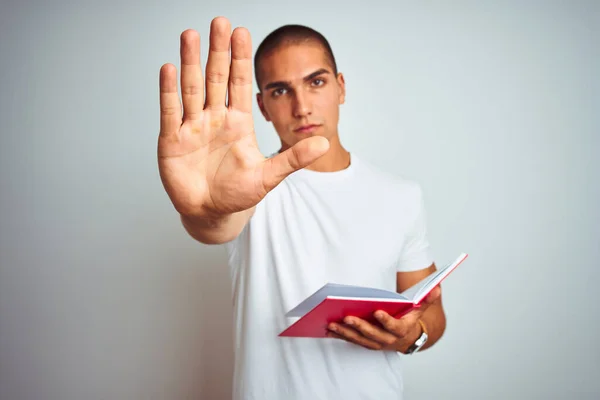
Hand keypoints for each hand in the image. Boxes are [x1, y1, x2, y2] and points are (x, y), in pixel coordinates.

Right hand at [158, 17, 328, 218]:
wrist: (211, 213)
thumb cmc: (238, 193)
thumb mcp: (269, 176)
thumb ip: (294, 158)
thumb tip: (325, 144)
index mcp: (238, 122)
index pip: (239, 84)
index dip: (241, 59)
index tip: (243, 32)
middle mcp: (214, 118)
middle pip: (216, 78)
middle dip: (218, 50)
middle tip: (220, 22)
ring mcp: (192, 127)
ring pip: (192, 88)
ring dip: (191, 62)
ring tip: (191, 34)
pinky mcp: (172, 140)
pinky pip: (171, 111)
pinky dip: (169, 91)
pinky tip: (169, 69)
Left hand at [326, 286, 440, 351]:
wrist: (409, 339)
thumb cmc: (411, 319)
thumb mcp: (421, 309)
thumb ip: (427, 298)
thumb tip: (436, 287)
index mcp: (401, 330)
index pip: (394, 327)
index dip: (386, 321)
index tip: (377, 312)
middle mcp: (387, 340)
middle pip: (372, 334)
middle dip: (359, 326)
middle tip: (347, 317)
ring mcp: (375, 343)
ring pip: (359, 339)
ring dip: (345, 332)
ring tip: (332, 323)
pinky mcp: (366, 343)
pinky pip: (352, 340)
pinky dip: (340, 335)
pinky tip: (328, 329)